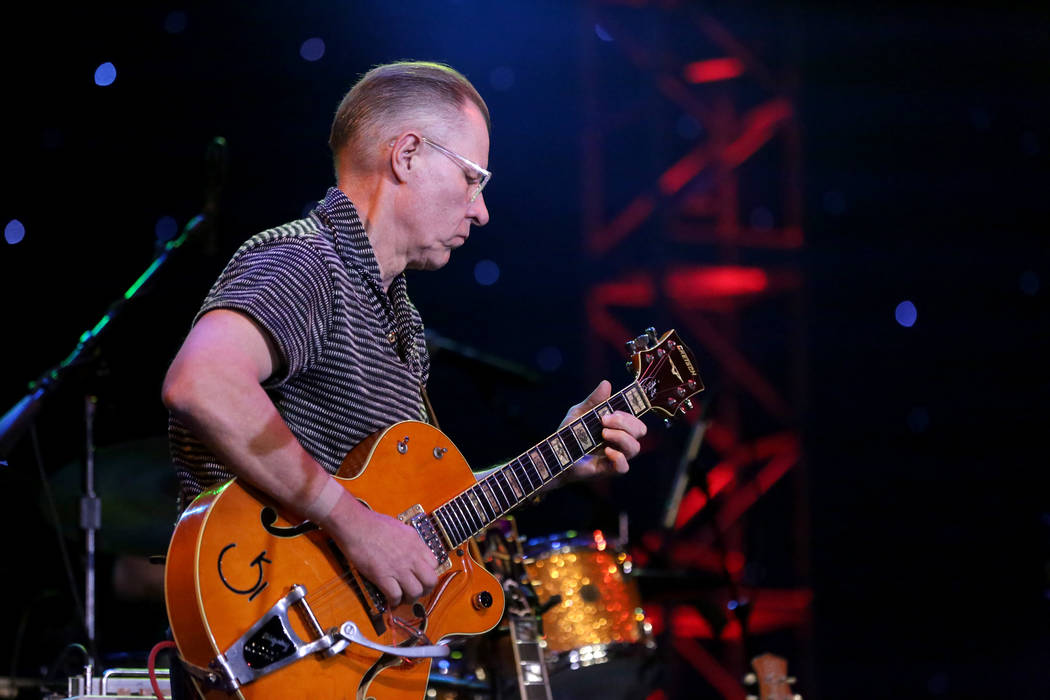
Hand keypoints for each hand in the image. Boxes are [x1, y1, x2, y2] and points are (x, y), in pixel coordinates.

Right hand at [324, 495, 438, 606]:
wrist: (355, 525)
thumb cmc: (373, 523)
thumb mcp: (400, 528)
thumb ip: (409, 541)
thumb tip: (411, 551)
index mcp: (416, 543)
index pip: (435, 564)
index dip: (428, 572)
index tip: (421, 576)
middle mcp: (411, 556)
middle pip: (430, 581)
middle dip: (426, 589)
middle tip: (418, 590)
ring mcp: (398, 568)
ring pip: (415, 592)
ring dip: (410, 598)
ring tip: (404, 597)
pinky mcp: (382, 576)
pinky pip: (395, 596)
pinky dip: (394, 601)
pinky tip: (390, 600)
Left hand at [560, 380, 646, 477]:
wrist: (555, 454)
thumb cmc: (569, 433)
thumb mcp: (579, 412)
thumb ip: (593, 400)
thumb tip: (606, 383)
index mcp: (617, 428)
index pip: (635, 420)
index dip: (629, 415)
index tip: (613, 411)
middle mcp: (620, 442)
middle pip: (640, 431)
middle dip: (625, 423)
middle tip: (604, 420)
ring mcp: (615, 457)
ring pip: (635, 448)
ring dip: (621, 437)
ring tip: (603, 434)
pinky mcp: (607, 470)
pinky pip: (624, 467)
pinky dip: (619, 458)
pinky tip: (606, 451)